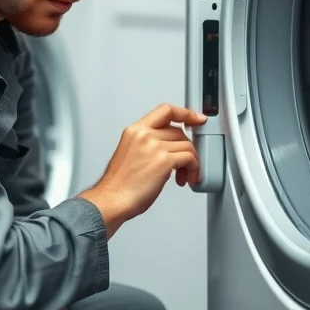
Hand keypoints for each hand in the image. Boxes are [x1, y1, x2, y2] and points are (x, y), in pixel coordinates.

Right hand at [79, 104, 206, 237]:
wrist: (112, 199)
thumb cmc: (119, 184)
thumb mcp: (130, 153)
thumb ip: (148, 144)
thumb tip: (169, 147)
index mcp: (135, 130)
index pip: (165, 110)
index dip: (185, 113)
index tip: (197, 119)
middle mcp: (144, 135)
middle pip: (179, 131)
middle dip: (187, 148)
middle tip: (185, 165)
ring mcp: (154, 146)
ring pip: (187, 145)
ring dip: (191, 162)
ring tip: (184, 176)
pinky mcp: (164, 161)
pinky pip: (190, 158)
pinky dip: (193, 169)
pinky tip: (185, 178)